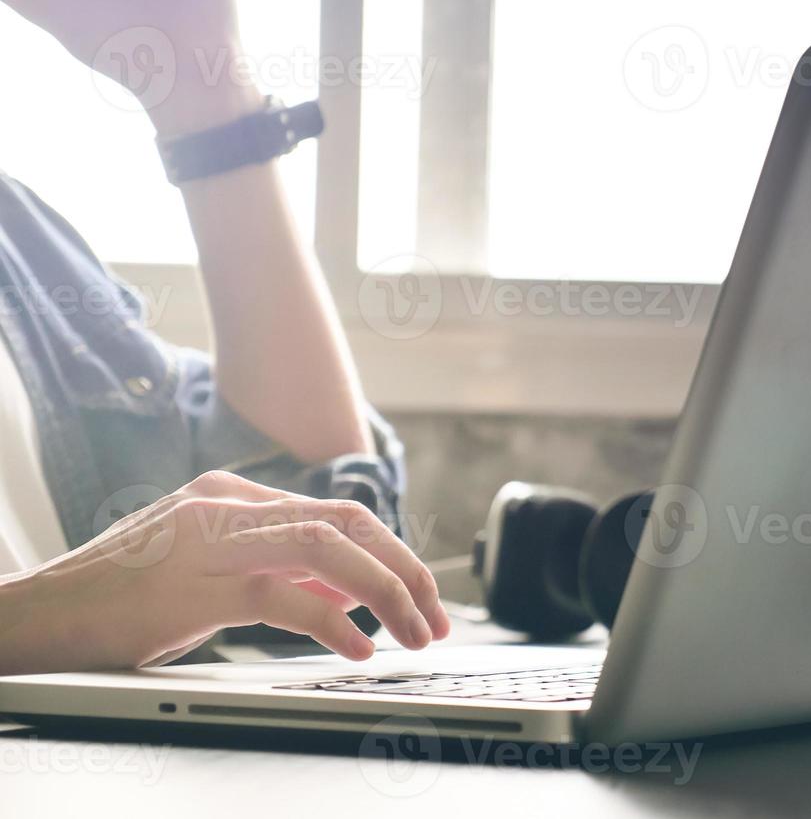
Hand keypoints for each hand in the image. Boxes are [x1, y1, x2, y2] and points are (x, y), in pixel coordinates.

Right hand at [0, 472, 452, 674]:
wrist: (35, 616)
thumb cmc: (117, 599)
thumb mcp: (205, 572)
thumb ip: (275, 572)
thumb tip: (349, 592)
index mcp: (232, 496)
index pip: (337, 512)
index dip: (391, 553)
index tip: (420, 593)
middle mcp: (227, 505)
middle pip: (347, 522)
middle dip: (405, 569)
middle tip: (435, 616)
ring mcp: (211, 541)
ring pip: (328, 549)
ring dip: (386, 593)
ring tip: (414, 634)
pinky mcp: (196, 586)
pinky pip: (286, 598)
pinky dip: (335, 624)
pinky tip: (360, 649)